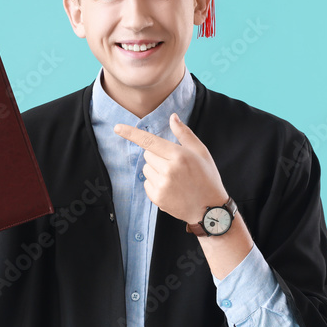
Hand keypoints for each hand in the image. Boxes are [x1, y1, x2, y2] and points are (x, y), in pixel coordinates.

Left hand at [113, 113, 227, 224]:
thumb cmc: (207, 177)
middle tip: (174, 164)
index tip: (117, 128)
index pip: (150, 141)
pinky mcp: (157, 197)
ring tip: (174, 178)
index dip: (131, 133)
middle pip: (147, 154)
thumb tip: (172, 117)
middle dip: (157, 155)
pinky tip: (170, 187)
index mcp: (179, 155)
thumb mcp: (201, 152)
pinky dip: (155, 182)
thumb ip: (184, 134)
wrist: (210, 209)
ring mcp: (162, 185)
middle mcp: (168, 170)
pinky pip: (146, 182)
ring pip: (146, 168)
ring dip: (155, 169)